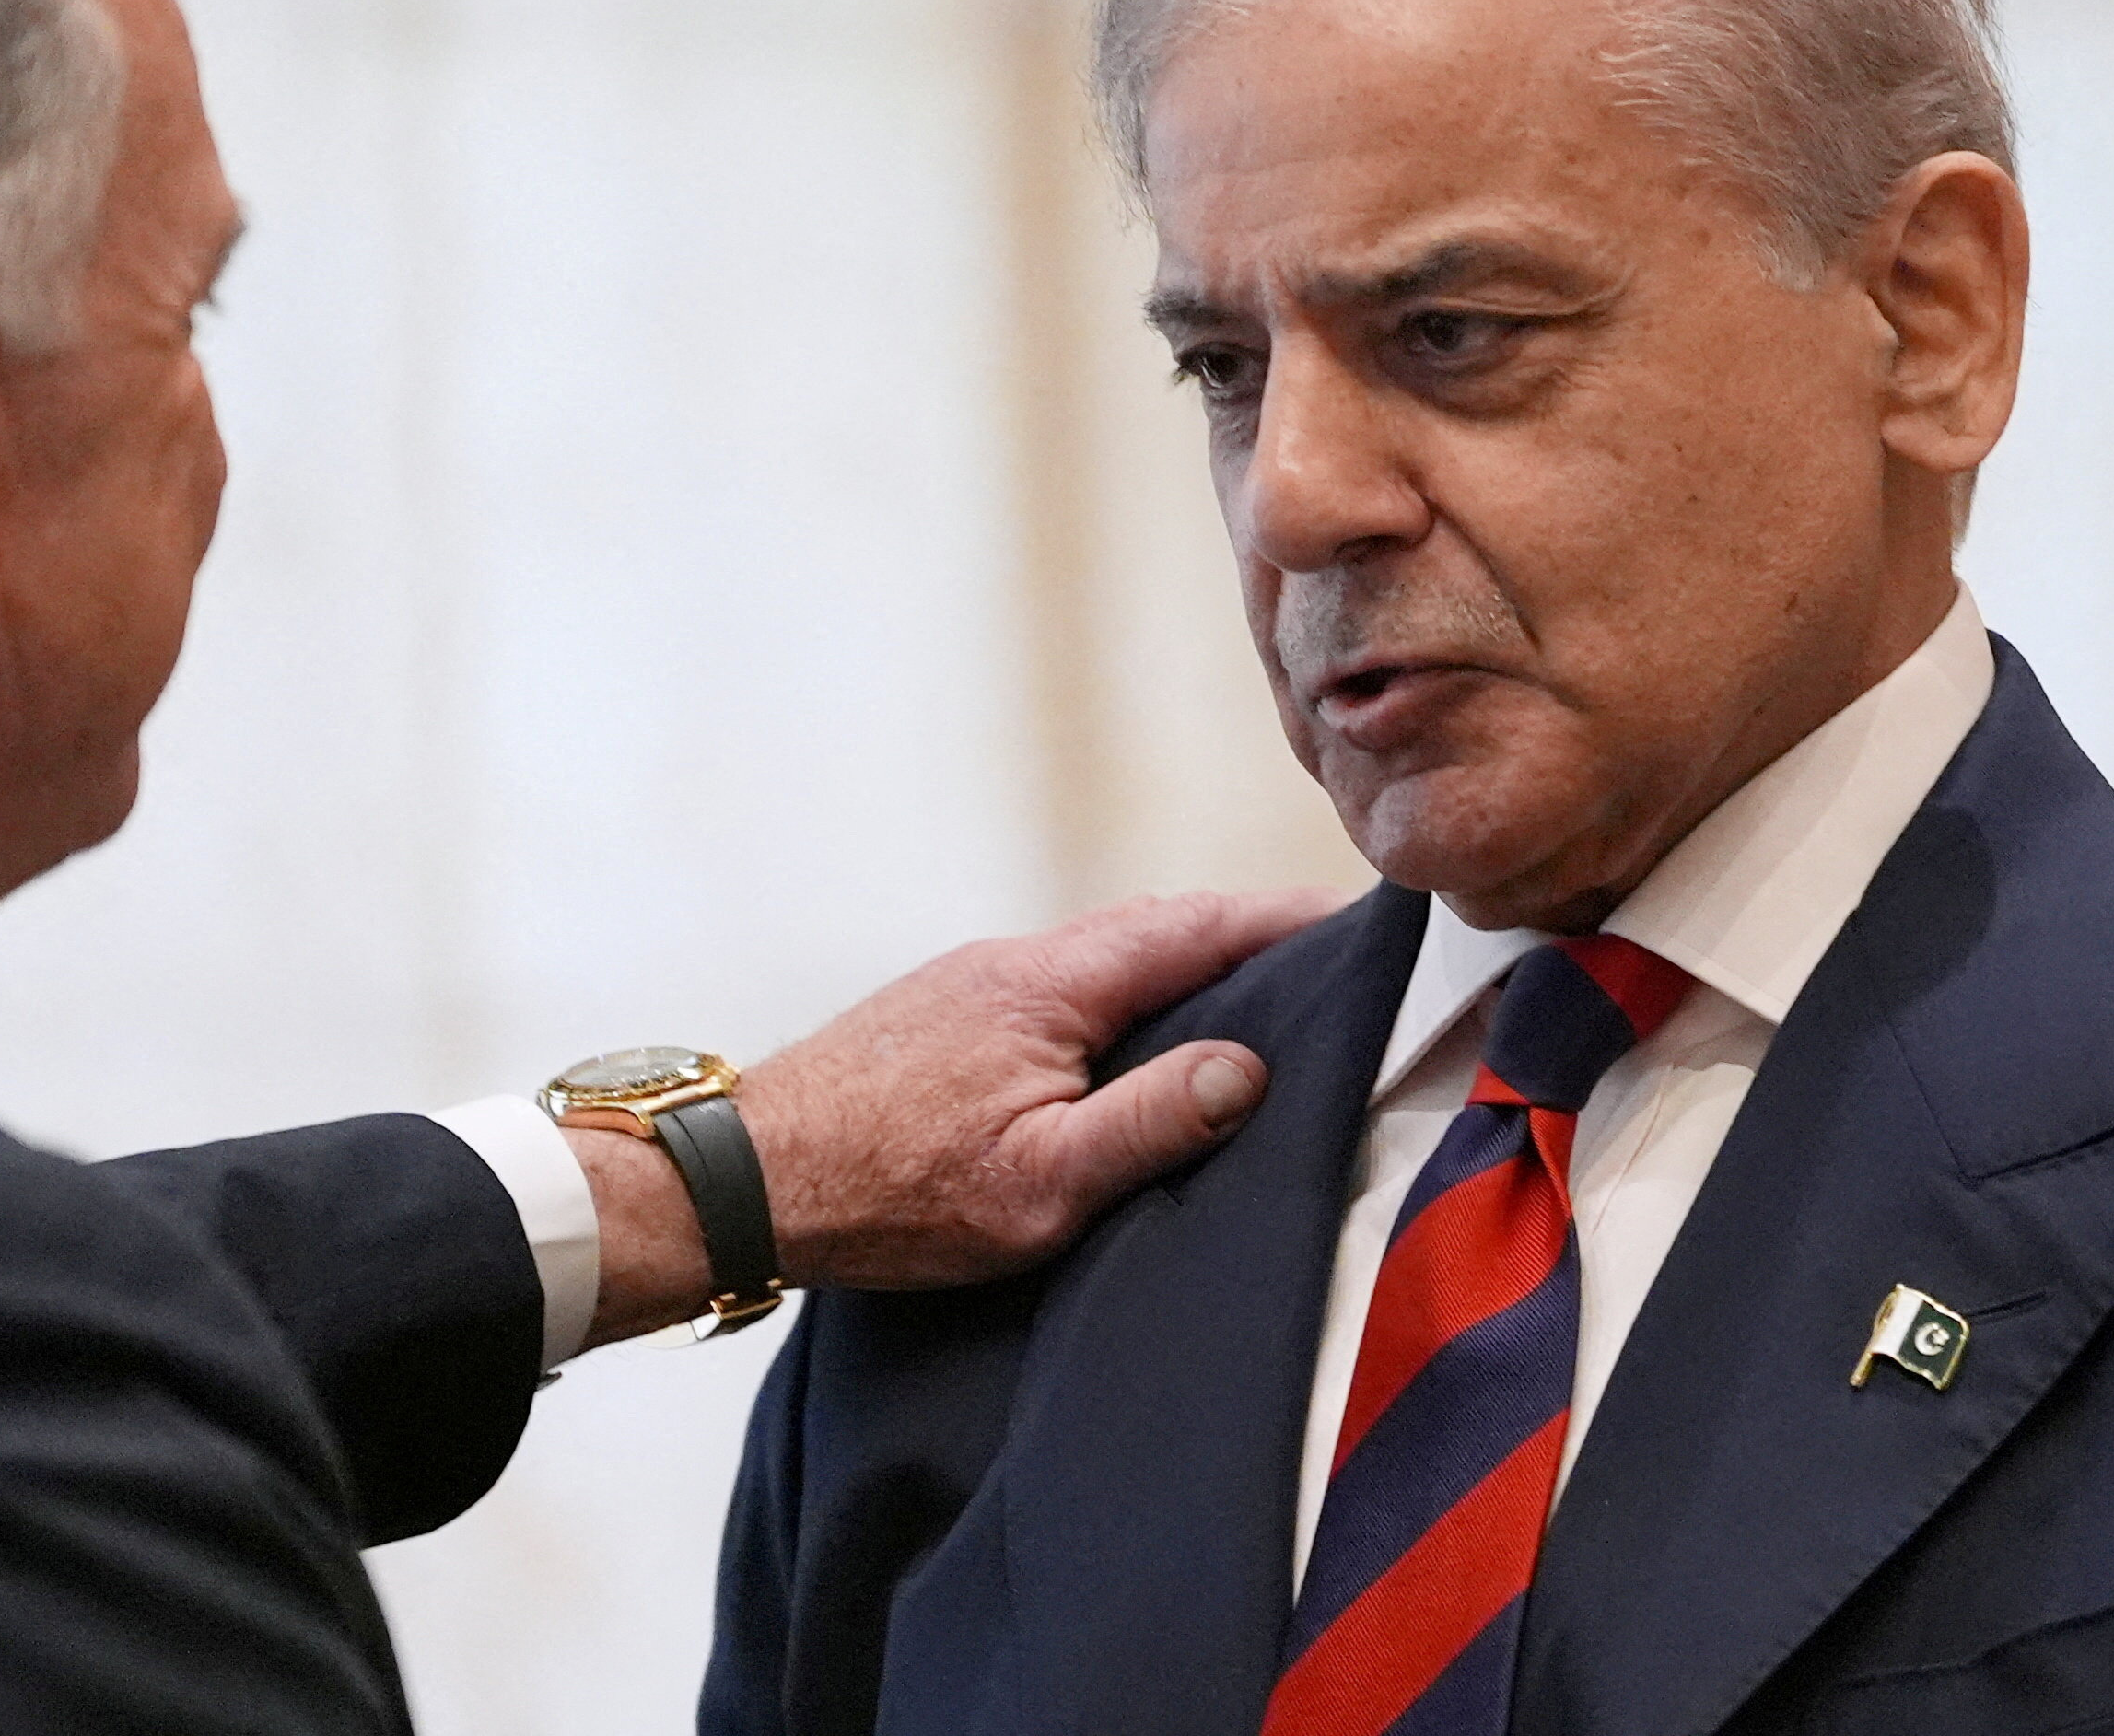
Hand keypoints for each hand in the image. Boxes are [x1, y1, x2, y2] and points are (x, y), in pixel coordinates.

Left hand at [574, 887, 1352, 1345]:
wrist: (745, 1182)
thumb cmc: (887, 1193)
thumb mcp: (1041, 1182)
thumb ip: (1150, 1122)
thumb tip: (1251, 1064)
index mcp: (1051, 983)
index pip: (1197, 925)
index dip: (1287, 921)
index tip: (1368, 920)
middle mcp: (1014, 961)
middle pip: (1158, 929)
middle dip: (1249, 937)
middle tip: (1336, 959)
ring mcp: (975, 984)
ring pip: (1107, 959)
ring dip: (1184, 969)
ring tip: (1260, 1003)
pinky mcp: (947, 1018)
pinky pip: (1064, 988)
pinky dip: (1127, 999)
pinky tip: (1140, 1047)